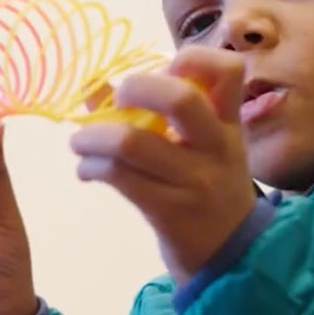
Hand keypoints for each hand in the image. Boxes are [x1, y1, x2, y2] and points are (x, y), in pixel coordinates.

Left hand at [70, 46, 256, 284]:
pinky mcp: (170, 211)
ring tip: (81, 143)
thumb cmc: (211, 191)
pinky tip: (88, 170)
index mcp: (229, 124)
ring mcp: (195, 181)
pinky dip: (91, 167)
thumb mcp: (204, 150)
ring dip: (92, 137)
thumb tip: (97, 88)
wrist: (232, 256)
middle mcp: (217, 148)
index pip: (229, 71)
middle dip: (137, 88)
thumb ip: (161, 115)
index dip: (195, 58)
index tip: (167, 68)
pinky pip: (119, 177)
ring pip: (132, 142)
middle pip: (181, 99)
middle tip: (119, 98)